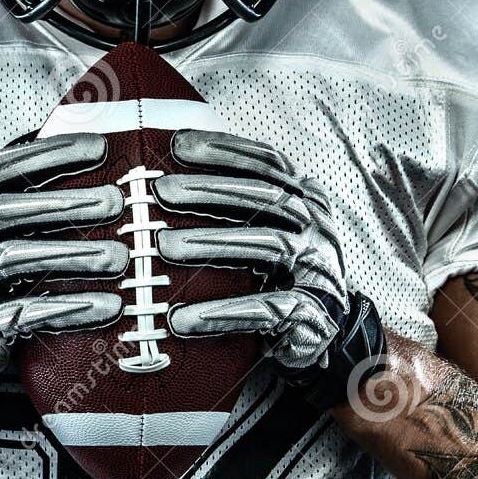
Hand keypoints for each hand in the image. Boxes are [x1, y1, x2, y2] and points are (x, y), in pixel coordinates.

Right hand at [0, 132, 128, 389]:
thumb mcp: (1, 235)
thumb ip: (32, 202)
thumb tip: (95, 152)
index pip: (0, 170)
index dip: (47, 155)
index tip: (99, 148)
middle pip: (3, 210)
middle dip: (62, 203)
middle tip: (114, 202)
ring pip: (8, 259)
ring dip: (68, 254)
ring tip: (117, 257)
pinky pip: (15, 316)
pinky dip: (61, 309)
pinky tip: (103, 306)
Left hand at [152, 130, 384, 407]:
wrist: (317, 334)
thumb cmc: (273, 273)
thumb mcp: (259, 229)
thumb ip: (230, 202)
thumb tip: (158, 175)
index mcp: (305, 198)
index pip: (268, 163)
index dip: (225, 150)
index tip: (177, 145)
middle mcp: (317, 228)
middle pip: (265, 197)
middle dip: (209, 190)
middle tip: (160, 191)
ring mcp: (319, 270)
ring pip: (268, 245)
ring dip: (212, 243)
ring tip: (163, 248)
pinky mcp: (313, 315)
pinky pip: (269, 308)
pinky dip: (224, 311)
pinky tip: (182, 318)